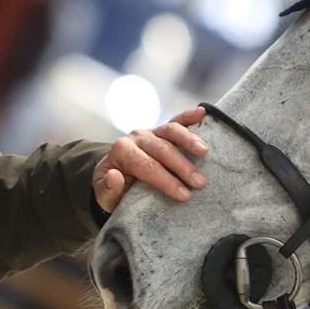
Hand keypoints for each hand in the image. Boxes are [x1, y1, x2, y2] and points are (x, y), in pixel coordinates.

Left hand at [92, 106, 208, 213]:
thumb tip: (114, 176)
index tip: (183, 195)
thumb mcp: (104, 196)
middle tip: (200, 183)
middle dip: (182, 166)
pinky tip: (202, 112)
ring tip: (205, 153)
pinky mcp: (161, 131)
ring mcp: (150, 132)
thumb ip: (107, 190)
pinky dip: (189, 116)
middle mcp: (136, 137)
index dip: (166, 180)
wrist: (114, 177)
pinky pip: (176, 121)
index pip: (146, 165)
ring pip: (171, 131)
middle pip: (162, 149)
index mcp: (121, 151)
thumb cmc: (112, 190)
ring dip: (189, 140)